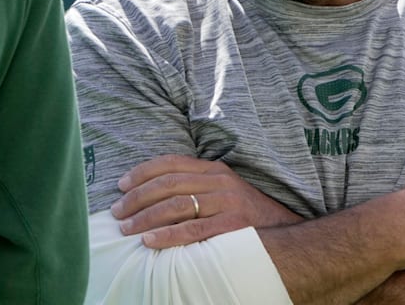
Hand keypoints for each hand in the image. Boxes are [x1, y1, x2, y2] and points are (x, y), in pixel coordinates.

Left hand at [111, 154, 302, 248]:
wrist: (287, 232)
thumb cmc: (246, 214)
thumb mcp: (223, 191)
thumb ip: (196, 186)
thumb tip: (153, 194)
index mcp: (214, 169)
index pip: (170, 163)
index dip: (141, 172)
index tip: (120, 185)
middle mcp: (219, 181)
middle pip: (167, 184)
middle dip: (137, 198)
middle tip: (116, 211)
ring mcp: (227, 202)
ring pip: (176, 205)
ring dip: (145, 217)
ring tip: (126, 228)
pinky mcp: (233, 226)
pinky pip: (192, 230)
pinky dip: (167, 236)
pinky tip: (150, 241)